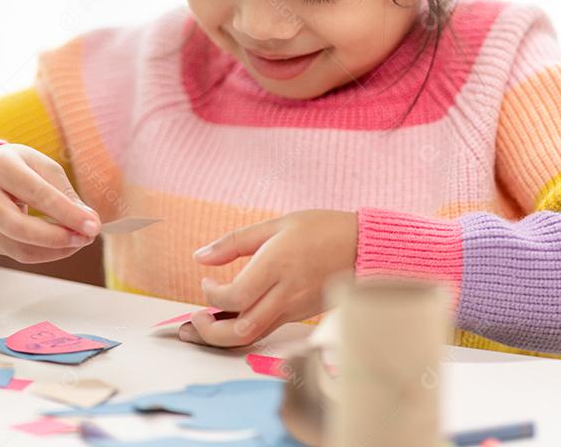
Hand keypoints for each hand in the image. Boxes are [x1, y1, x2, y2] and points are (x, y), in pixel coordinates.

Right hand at [0, 143, 100, 263]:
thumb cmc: (19, 166)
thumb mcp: (43, 166)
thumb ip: (65, 194)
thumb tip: (90, 221)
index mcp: (0, 167)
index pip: (37, 194)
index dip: (67, 213)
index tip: (93, 225)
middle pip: (19, 227)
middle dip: (58, 238)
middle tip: (88, 238)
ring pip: (18, 248)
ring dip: (55, 250)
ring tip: (79, 240)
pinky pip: (16, 254)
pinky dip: (45, 253)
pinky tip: (63, 244)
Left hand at [182, 210, 357, 347]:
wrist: (365, 247)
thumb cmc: (323, 230)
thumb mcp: (278, 224)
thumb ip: (236, 241)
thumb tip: (200, 256)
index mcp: (277, 265)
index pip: (235, 296)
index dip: (212, 296)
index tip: (207, 283)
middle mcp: (286, 292)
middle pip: (240, 329)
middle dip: (209, 331)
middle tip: (195, 319)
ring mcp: (295, 308)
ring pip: (252, 336)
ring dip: (222, 337)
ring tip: (206, 325)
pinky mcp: (301, 315)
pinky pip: (266, 330)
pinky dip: (244, 329)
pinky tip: (232, 318)